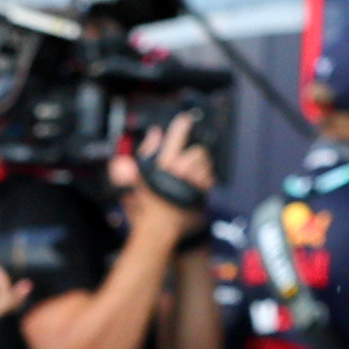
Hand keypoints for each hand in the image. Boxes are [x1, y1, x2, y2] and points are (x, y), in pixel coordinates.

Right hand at [122, 114, 218, 228]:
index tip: (185, 120)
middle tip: (185, 157)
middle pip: (198, 151)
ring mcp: (195, 183)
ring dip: (200, 164)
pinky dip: (204, 177)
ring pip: (206, 164)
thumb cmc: (146, 203)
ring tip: (189, 171)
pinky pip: (209, 178)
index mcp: (165, 165)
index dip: (181, 126)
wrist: (159, 228)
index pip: (177, 138)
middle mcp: (182, 172)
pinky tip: (194, 182)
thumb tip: (156, 133)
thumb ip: (147, 151)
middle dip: (193, 153)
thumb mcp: (138, 175)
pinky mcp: (203, 194)